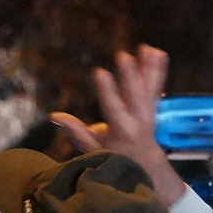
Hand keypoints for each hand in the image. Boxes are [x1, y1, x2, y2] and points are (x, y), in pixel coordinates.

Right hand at [50, 45, 182, 201]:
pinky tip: (158, 52)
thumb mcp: (93, 150)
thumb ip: (76, 132)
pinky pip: (156, 87)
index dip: (106, 90)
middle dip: (129, 75)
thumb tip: (53, 115)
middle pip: (134, 96)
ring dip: (148, 68)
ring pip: (148, 88)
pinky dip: (158, 70)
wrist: (146, 164)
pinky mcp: (153, 106)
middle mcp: (137, 120)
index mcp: (121, 131)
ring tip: (147, 48)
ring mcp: (148, 113)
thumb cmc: (115, 157)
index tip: (100, 72)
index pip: (113, 108)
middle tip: (124, 56)